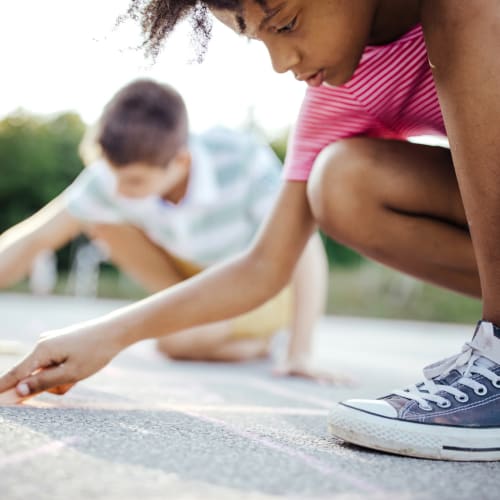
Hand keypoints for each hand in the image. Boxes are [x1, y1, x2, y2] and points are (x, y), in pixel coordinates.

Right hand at [0, 324, 122, 400]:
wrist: (115, 332)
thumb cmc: (95, 352)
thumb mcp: (71, 373)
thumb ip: (43, 383)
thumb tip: (18, 391)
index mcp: (42, 350)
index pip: (15, 374)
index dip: (3, 388)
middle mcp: (42, 344)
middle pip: (35, 377)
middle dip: (51, 385)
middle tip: (73, 380)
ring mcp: (50, 343)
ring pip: (47, 374)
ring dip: (61, 379)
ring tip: (81, 371)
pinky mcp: (59, 344)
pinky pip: (56, 366)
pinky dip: (65, 371)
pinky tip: (80, 365)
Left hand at [273, 358, 353, 385]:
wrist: (301, 356)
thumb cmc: (293, 365)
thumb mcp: (287, 367)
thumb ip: (281, 369)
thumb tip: (274, 372)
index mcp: (310, 372)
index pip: (315, 375)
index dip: (320, 379)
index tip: (325, 382)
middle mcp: (319, 372)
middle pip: (329, 375)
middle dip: (336, 379)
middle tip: (345, 383)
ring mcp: (325, 373)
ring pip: (337, 376)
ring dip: (345, 379)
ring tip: (356, 382)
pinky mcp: (328, 375)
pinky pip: (339, 377)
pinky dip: (347, 379)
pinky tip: (357, 382)